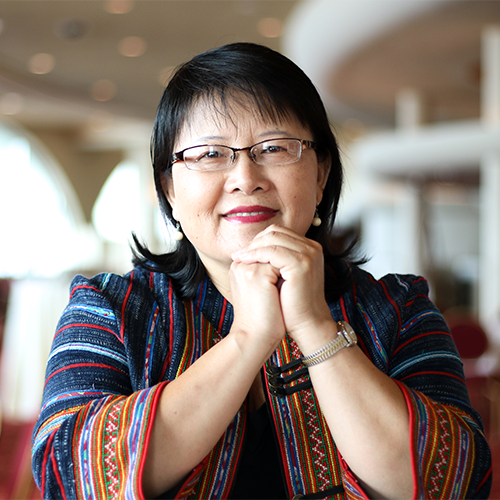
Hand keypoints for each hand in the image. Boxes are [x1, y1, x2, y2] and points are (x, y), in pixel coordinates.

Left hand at [231, 225, 333, 345]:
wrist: (307, 324)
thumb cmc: (293, 304)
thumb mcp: (283, 276)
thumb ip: (273, 261)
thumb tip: (249, 250)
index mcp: (308, 248)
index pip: (278, 233)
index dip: (258, 240)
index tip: (242, 252)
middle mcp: (312, 247)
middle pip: (275, 232)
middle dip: (254, 242)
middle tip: (238, 254)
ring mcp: (308, 254)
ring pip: (272, 239)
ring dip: (252, 247)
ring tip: (238, 258)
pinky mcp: (301, 263)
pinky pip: (272, 251)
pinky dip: (255, 254)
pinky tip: (244, 262)